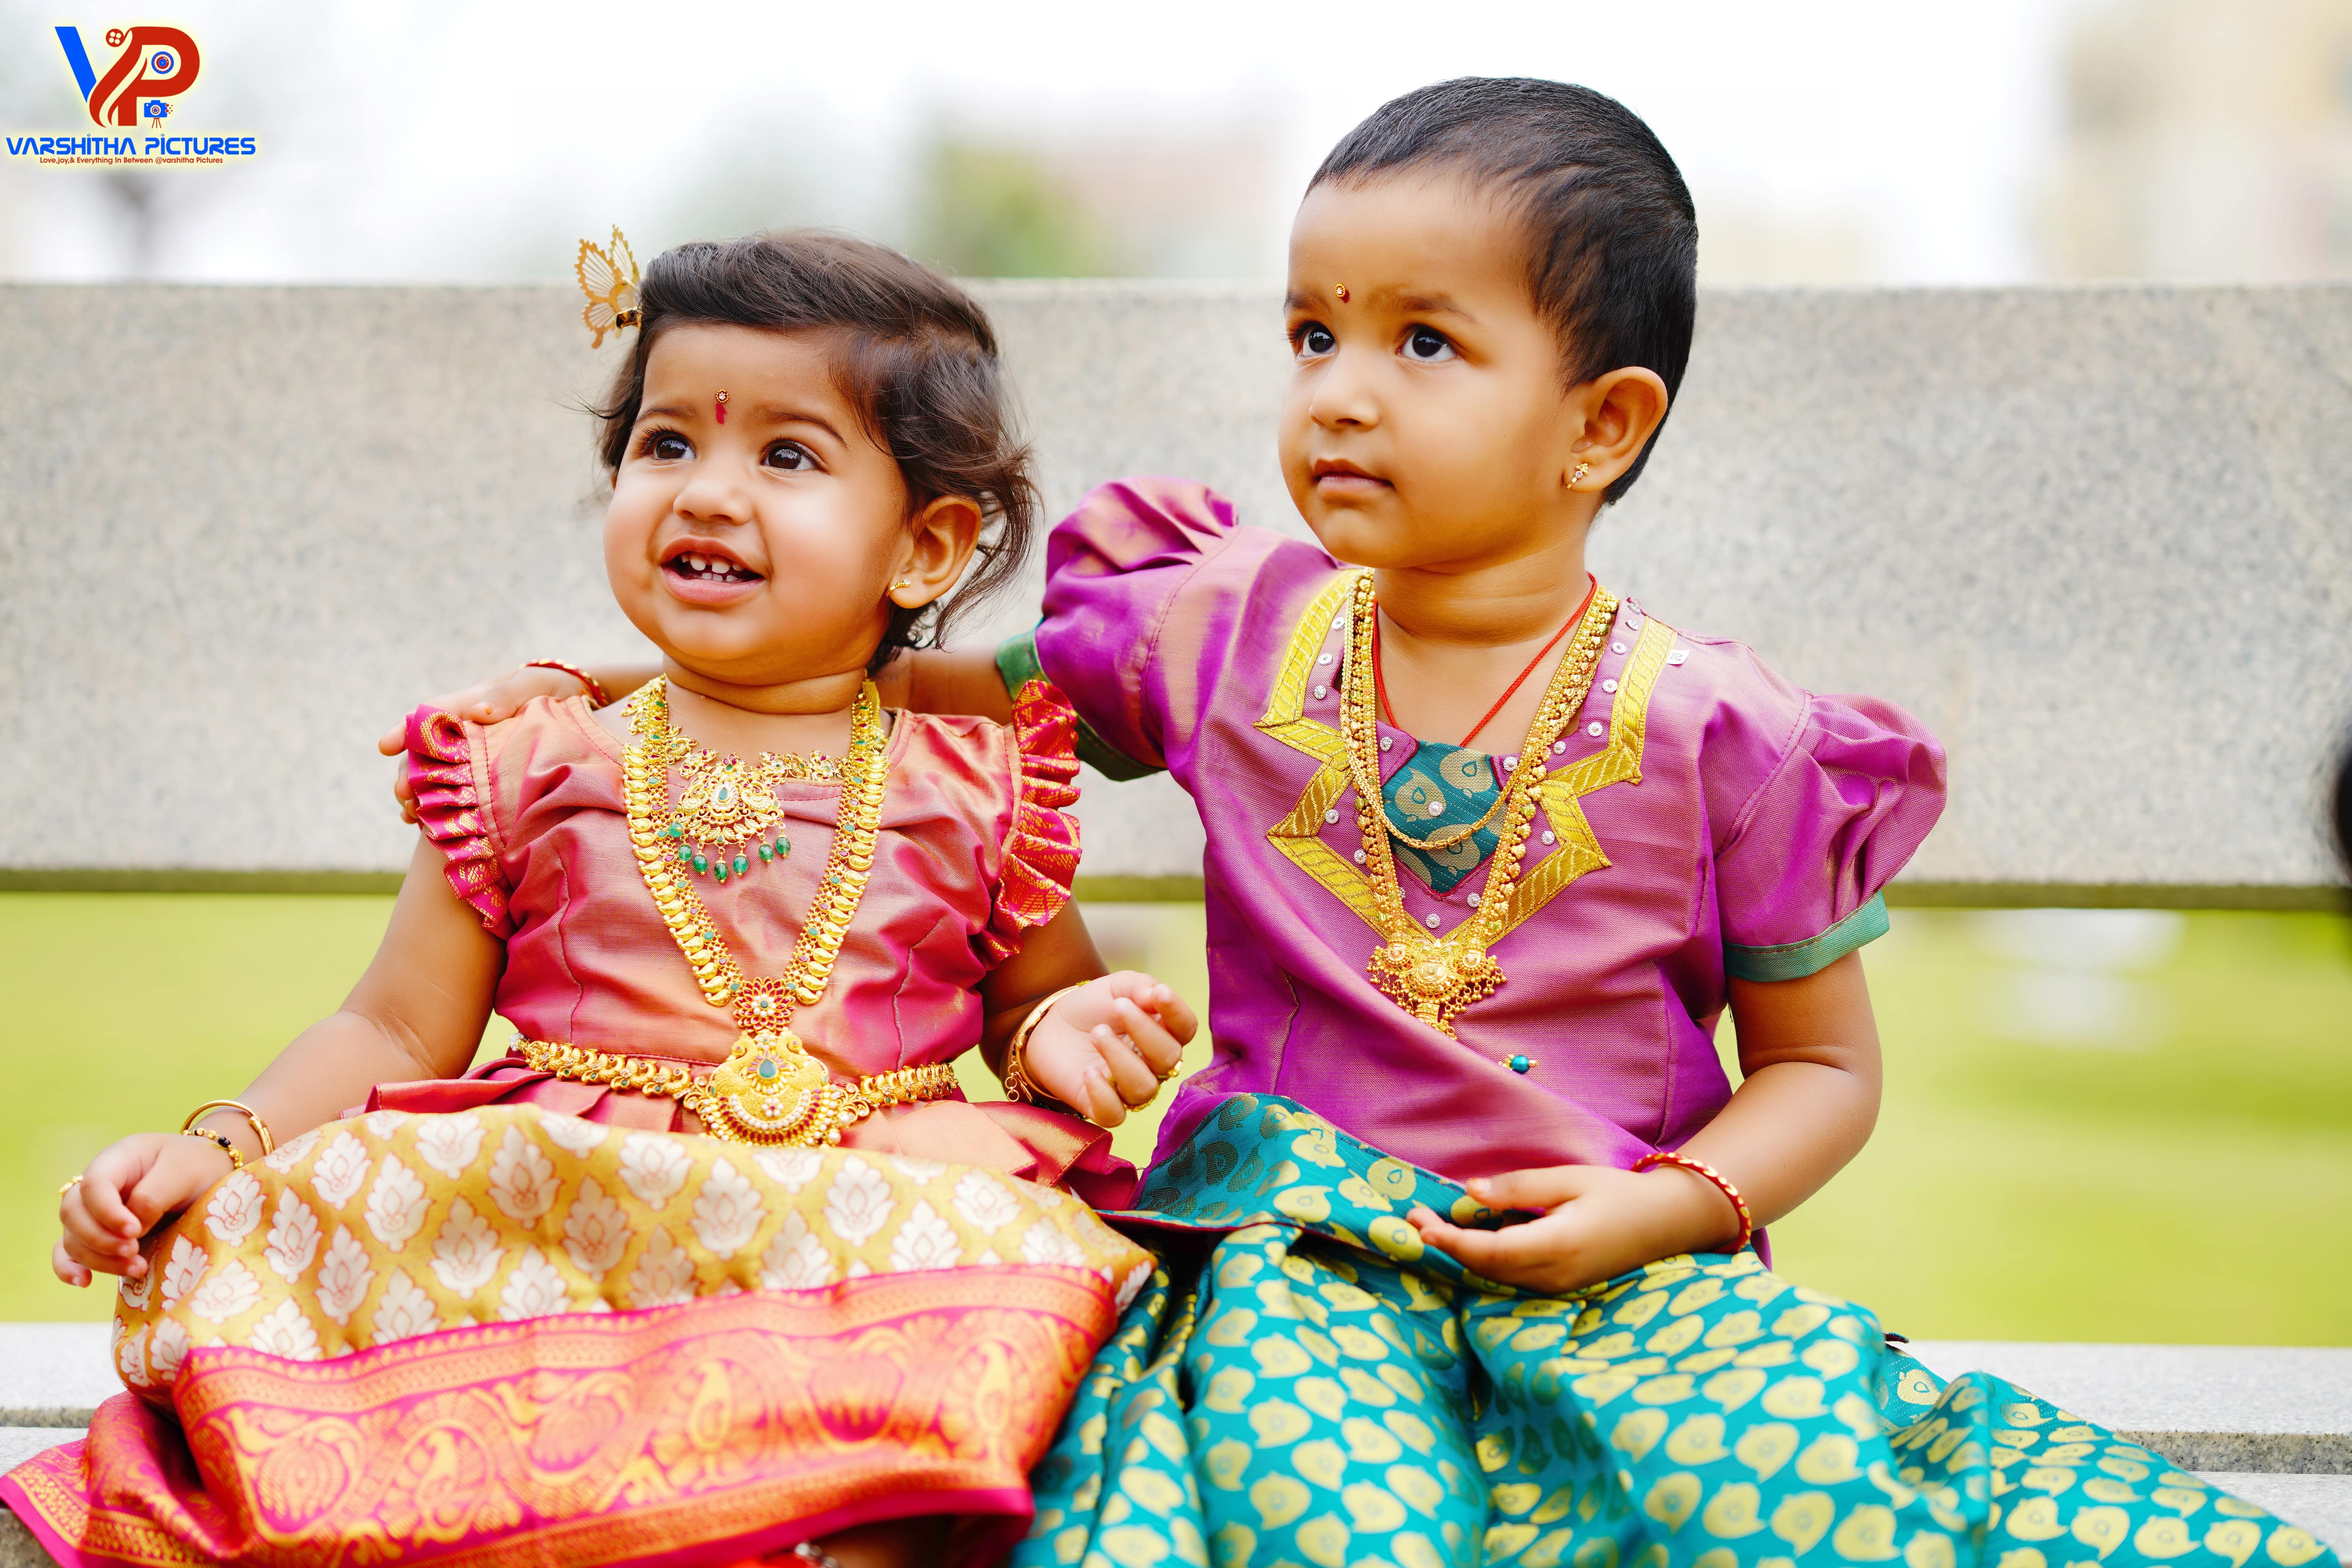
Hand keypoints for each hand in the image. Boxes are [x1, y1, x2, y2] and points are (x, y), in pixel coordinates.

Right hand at [53, 1133, 234, 1287]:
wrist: (210, 1173)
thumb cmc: (198, 1166)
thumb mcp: (183, 1172)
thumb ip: (153, 1197)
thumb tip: (131, 1229)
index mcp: (118, 1159)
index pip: (93, 1185)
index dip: (107, 1212)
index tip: (134, 1231)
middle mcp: (99, 1184)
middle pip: (74, 1213)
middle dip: (100, 1239)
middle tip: (134, 1251)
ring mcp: (94, 1210)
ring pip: (73, 1237)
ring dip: (97, 1258)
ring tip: (137, 1269)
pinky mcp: (99, 1233)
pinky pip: (68, 1251)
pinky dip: (70, 1267)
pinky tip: (85, 1281)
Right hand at [378, 666, 592, 824]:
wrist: (576, 707)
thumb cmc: (550, 691)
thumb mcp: (532, 686)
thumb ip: (506, 695)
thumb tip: (478, 711)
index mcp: (468, 706)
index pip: (429, 716)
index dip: (405, 732)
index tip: (385, 747)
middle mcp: (461, 734)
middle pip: (424, 754)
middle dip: (409, 774)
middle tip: (404, 795)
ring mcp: (469, 758)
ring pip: (433, 777)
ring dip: (419, 796)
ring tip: (411, 816)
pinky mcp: (483, 780)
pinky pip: (456, 795)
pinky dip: (441, 810)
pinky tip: (429, 828)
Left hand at [1017, 972, 1198, 1127]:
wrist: (1054, 1026)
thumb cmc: (1094, 1007)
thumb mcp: (1118, 987)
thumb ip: (1142, 987)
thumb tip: (1157, 994)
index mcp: (1164, 1032)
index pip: (1186, 1029)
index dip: (1177, 1012)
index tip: (1159, 993)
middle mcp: (1153, 1065)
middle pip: (1168, 1058)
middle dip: (1144, 1031)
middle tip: (1117, 1006)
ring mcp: (1129, 1088)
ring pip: (1144, 1087)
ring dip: (1121, 1058)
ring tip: (1096, 1034)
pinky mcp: (1103, 1107)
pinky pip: (1115, 1115)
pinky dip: (1104, 1095)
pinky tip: (1089, 1071)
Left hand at [1406, 1163, 1739, 1293]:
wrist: (1666, 1223)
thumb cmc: (1618, 1193)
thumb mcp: (1569, 1180)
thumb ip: (1519, 1188)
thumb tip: (1470, 1193)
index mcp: (1557, 1245)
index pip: (1491, 1252)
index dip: (1452, 1242)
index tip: (1421, 1225)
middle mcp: (1554, 1275)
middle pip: (1487, 1268)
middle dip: (1447, 1246)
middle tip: (1414, 1218)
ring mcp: (1558, 1286)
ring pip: (1497, 1276)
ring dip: (1463, 1253)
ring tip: (1432, 1224)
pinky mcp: (1560, 1286)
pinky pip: (1513, 1277)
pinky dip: (1487, 1259)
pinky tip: (1473, 1236)